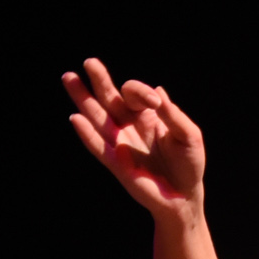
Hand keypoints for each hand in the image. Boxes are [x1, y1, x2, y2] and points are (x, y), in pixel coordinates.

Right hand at [63, 57, 206, 218]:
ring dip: (83, 98)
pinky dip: (87, 134)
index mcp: (147, 115)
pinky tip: (75, 118)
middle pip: (109, 98)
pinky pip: (98, 146)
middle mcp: (130, 125)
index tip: (154, 102)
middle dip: (99, 80)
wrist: (184, 196)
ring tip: (69, 77)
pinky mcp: (116, 162)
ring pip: (97, 117)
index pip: (134, 93)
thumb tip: (157, 91)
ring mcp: (120, 142)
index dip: (140, 92)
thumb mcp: (188, 135)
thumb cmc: (189, 163)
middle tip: (89, 62)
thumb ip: (173, 115)